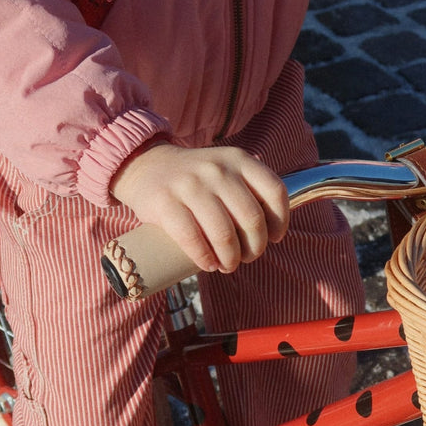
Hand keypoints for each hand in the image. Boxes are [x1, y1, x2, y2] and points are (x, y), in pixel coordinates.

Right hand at [110, 142, 289, 273]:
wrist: (145, 166)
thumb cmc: (195, 179)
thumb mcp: (226, 169)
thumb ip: (250, 188)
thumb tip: (274, 227)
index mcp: (239, 161)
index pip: (274, 191)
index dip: (280, 221)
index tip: (274, 238)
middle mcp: (217, 170)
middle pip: (251, 219)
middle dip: (255, 248)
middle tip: (246, 257)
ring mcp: (190, 185)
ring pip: (224, 234)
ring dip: (231, 259)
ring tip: (228, 265)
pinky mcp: (165, 203)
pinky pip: (192, 239)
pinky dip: (205, 258)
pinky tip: (209, 264)